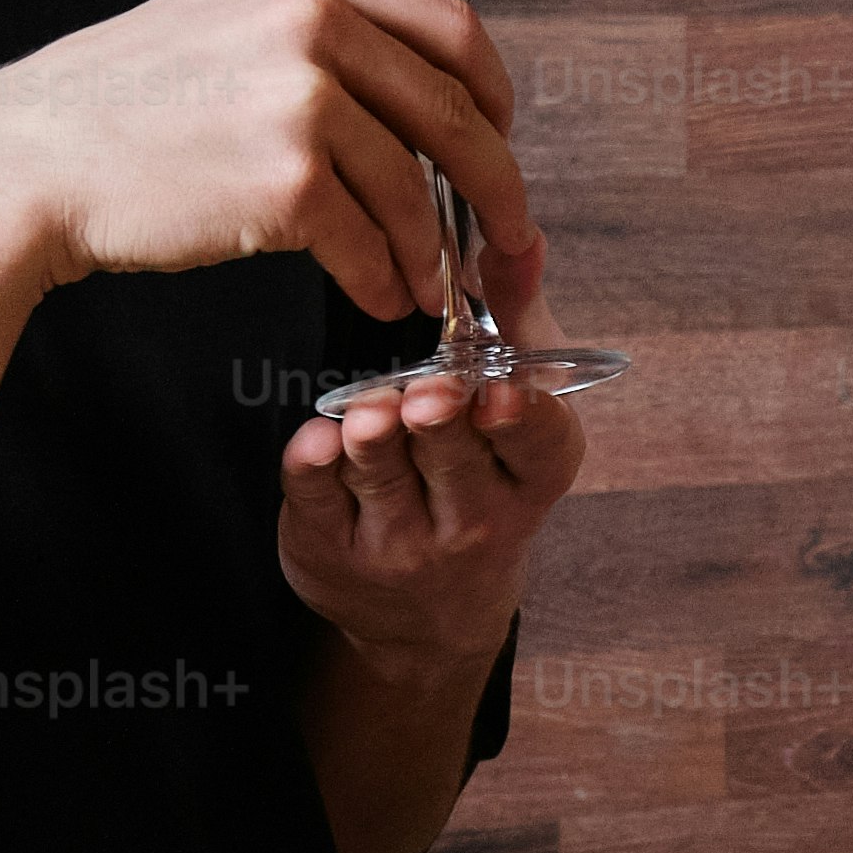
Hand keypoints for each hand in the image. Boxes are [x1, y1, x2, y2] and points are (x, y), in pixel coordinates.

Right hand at [0, 0, 539, 327]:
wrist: (22, 161)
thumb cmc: (120, 108)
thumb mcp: (225, 24)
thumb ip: (316, 37)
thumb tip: (414, 98)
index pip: (453, 28)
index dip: (495, 96)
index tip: (501, 142)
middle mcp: (312, 19)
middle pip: (457, 111)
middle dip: (498, 187)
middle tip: (510, 239)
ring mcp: (299, 97)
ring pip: (414, 188)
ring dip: (432, 251)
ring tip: (427, 287)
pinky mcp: (283, 179)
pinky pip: (370, 241)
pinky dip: (386, 279)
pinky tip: (380, 297)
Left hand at [279, 347, 584, 667]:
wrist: (430, 613)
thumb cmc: (478, 483)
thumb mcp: (512, 412)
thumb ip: (514, 320)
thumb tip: (520, 238)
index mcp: (531, 480)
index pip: (539, 447)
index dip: (521, 420)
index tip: (499, 394)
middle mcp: (474, 522)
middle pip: (452, 458)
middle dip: (437, 423)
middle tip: (426, 397)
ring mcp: (400, 545)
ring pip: (379, 472)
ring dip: (372, 435)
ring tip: (371, 410)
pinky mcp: (333, 550)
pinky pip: (315, 494)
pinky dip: (313, 459)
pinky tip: (318, 438)